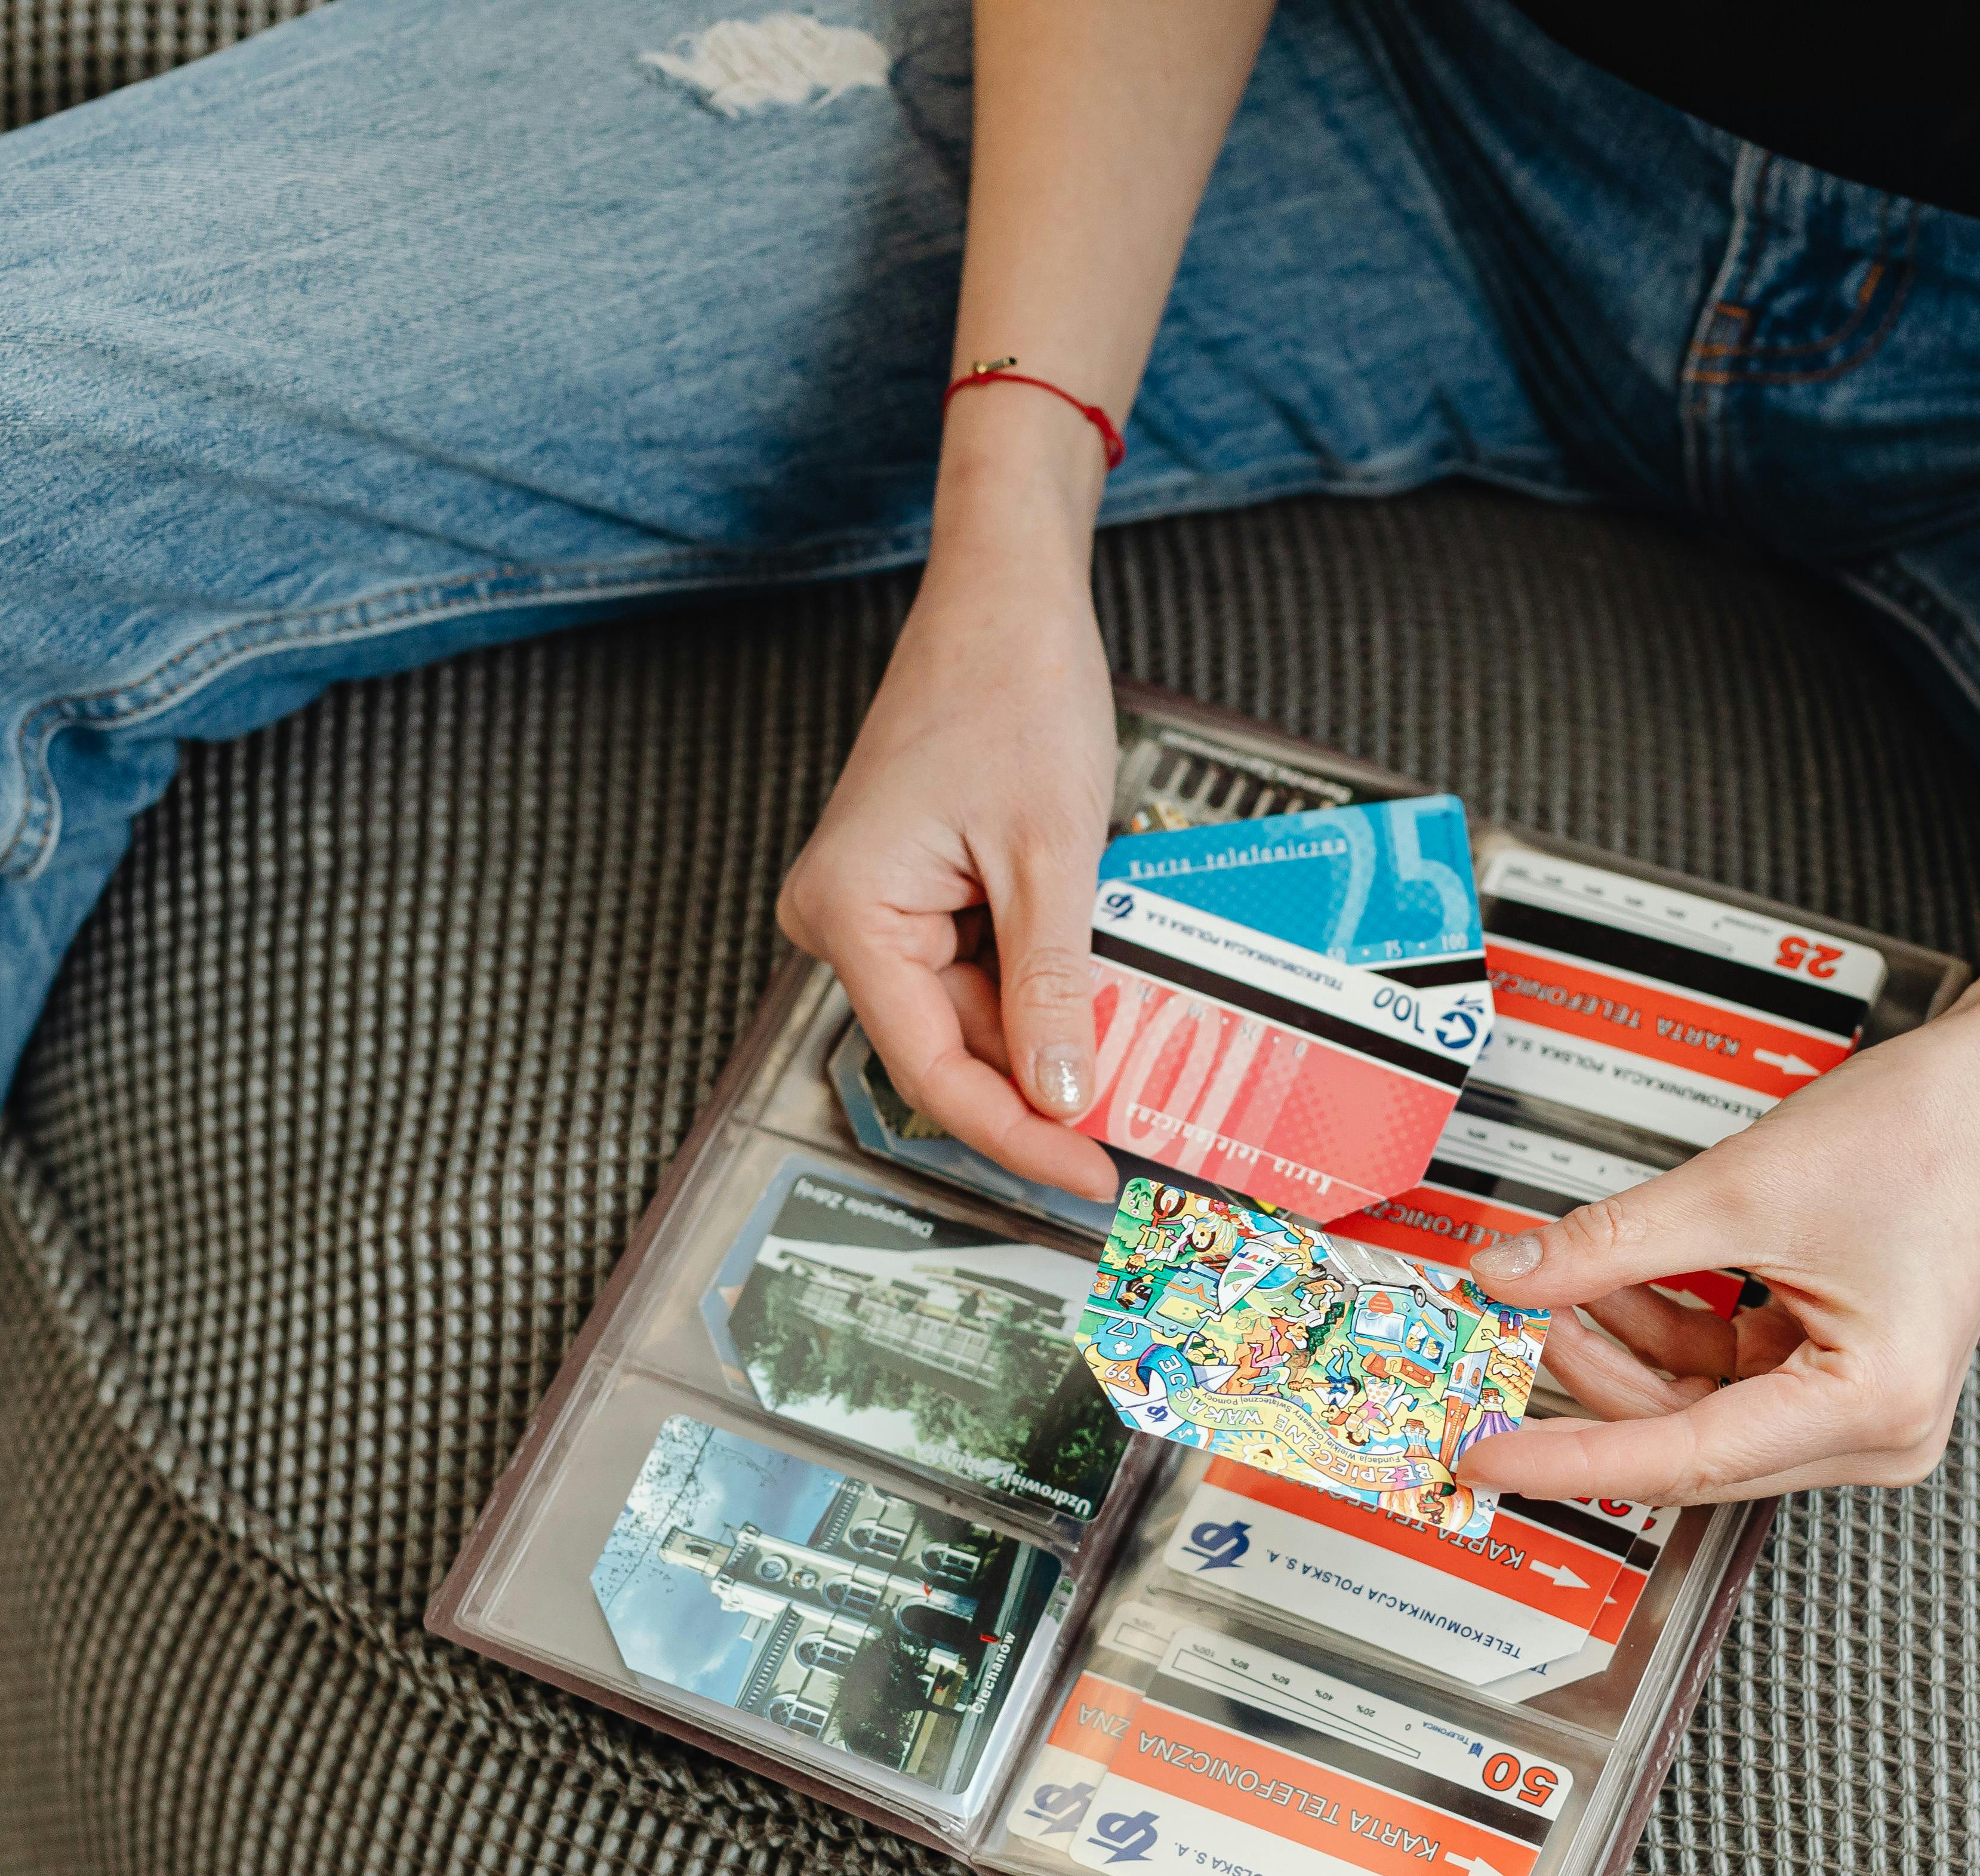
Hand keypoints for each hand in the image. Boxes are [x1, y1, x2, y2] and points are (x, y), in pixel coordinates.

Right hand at [775, 433, 1123, 1202]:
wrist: (1004, 597)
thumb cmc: (1011, 685)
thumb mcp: (1053, 857)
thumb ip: (1055, 989)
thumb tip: (1067, 1098)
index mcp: (851, 911)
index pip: (932, 1071)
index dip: (1017, 1135)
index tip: (1087, 1174)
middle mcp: (843, 917)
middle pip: (950, 1049)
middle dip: (1044, 1084)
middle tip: (1136, 1128)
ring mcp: (876, 907)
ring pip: (973, 1015)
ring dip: (1051, 1032)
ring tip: (1135, 1041)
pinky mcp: (913, 893)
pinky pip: (979, 970)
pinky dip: (1042, 986)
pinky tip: (1101, 988)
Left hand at [1458, 905, 1979, 1503]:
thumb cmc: (1929, 1134)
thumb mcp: (1740, 1189)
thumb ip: (1611, 1244)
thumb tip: (1512, 1275)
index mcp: (1872, 1404)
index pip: (1681, 1457)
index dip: (1567, 1457)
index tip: (1486, 1455)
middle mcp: (1876, 1430)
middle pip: (1687, 1444)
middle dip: (1588, 1386)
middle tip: (1502, 1341)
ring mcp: (1859, 1408)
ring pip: (1696, 1413)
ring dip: (1619, 1353)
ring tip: (1553, 1288)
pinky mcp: (1839, 1376)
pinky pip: (1723, 1377)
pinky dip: (1661, 1334)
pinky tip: (1611, 1286)